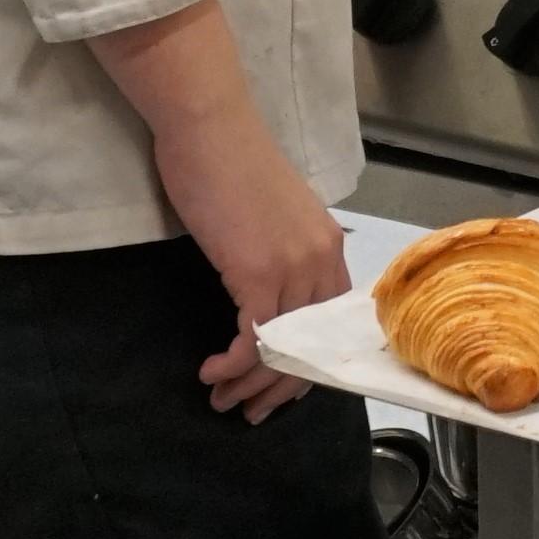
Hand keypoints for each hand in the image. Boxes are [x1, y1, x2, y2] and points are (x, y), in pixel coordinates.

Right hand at [149, 106, 350, 419]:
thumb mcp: (270, 216)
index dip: (305, 364)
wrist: (209, 126)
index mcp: (329, 246)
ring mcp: (293, 266)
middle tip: (247, 411)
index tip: (278, 390)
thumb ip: (280, 251)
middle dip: (279, 388)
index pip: (328, 324)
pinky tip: (212, 372)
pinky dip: (234, 364)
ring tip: (221, 400)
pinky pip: (254, 338)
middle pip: (310, 345)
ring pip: (282, 348)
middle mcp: (322, 259)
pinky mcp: (257, 271)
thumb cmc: (228, 163)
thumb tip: (266, 289)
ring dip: (250, 383)